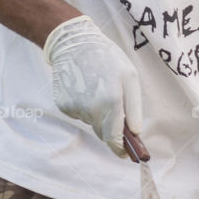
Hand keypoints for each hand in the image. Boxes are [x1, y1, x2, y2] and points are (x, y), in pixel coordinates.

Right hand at [43, 16, 142, 156]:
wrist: (73, 44)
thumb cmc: (108, 58)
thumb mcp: (130, 77)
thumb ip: (134, 108)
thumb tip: (135, 133)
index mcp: (110, 102)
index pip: (114, 138)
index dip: (121, 149)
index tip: (127, 154)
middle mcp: (90, 110)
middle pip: (103, 133)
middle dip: (112, 129)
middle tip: (117, 110)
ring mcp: (74, 109)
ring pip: (92, 123)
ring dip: (99, 115)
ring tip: (99, 90)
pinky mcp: (63, 106)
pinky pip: (80, 115)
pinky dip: (86, 108)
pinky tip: (86, 89)